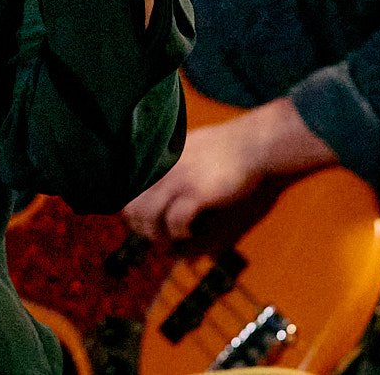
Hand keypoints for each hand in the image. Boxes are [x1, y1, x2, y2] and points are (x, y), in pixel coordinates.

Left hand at [121, 117, 267, 242]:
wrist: (252, 143)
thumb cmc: (223, 148)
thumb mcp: (185, 149)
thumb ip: (168, 163)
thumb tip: (157, 179)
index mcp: (156, 159)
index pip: (127, 192)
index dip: (133, 214)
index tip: (145, 223)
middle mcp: (160, 168)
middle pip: (132, 208)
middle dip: (143, 228)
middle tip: (159, 236)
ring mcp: (177, 180)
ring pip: (148, 217)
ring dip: (158, 234)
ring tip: (174, 236)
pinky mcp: (195, 193)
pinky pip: (175, 221)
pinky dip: (179, 232)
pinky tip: (188, 232)